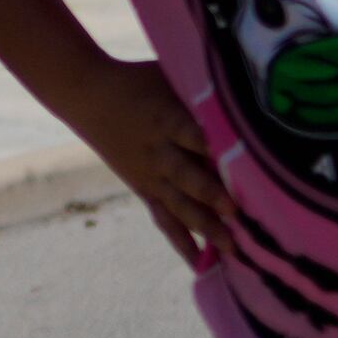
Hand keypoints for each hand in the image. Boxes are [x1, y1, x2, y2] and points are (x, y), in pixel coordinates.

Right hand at [46, 54, 233, 267]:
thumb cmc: (138, 78)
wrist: (86, 93)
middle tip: (237, 212)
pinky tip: (202, 264)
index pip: (193, 135)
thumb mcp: (169, 73)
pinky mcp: (145, 189)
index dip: (214, 148)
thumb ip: (202, 87)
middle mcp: (159, 151)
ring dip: (205, 226)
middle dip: (211, 194)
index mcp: (165, 118)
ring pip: (179, 205)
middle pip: (187, 176)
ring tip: (231, 249)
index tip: (241, 163)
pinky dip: (182, 242)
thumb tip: (251, 88)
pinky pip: (165, 220)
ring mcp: (151, 175)